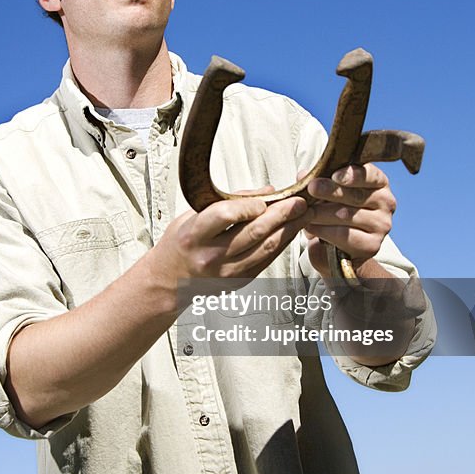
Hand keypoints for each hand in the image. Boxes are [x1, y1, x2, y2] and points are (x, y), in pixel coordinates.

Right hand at [155, 190, 309, 288]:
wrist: (169, 279)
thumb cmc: (181, 242)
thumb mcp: (193, 214)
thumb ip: (229, 201)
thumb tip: (266, 191)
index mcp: (194, 235)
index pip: (226, 215)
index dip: (250, 205)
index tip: (268, 197)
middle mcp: (210, 256)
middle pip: (253, 233)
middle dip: (282, 215)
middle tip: (300, 202)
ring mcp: (226, 272)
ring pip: (266, 248)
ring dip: (289, 230)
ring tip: (304, 215)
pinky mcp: (239, 282)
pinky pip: (266, 260)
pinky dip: (281, 244)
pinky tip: (291, 232)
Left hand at [303, 163, 395, 278]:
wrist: (335, 246)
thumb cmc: (333, 211)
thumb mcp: (326, 192)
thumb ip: (318, 181)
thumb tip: (303, 175)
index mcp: (378, 182)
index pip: (370, 175)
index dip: (352, 175)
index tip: (335, 175)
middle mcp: (386, 202)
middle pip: (357, 195)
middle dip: (331, 191)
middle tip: (312, 188)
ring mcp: (382, 225)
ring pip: (348, 216)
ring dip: (322, 213)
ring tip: (306, 211)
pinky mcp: (373, 245)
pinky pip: (345, 236)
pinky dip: (324, 231)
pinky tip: (311, 228)